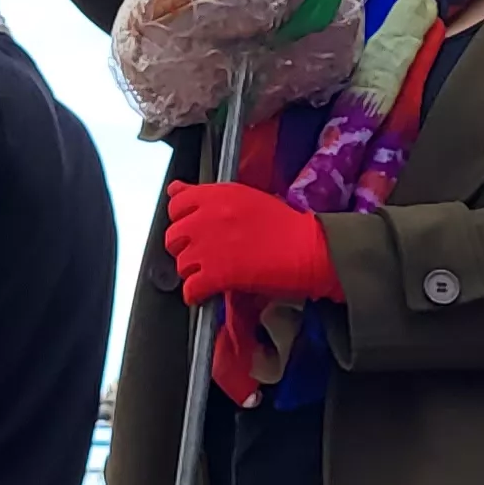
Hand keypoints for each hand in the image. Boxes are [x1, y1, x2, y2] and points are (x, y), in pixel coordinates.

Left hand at [161, 183, 338, 304]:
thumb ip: (208, 196)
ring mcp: (210, 246)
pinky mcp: (217, 274)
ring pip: (181, 265)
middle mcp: (208, 217)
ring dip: (192, 273)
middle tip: (202, 256)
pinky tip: (207, 294)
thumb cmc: (287, 225)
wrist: (310, 249)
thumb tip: (174, 189)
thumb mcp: (245, 198)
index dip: (182, 220)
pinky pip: (190, 289)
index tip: (192, 230)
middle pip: (173, 237)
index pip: (176, 204)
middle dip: (184, 249)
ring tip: (210, 275)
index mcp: (217, 195)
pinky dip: (195, 295)